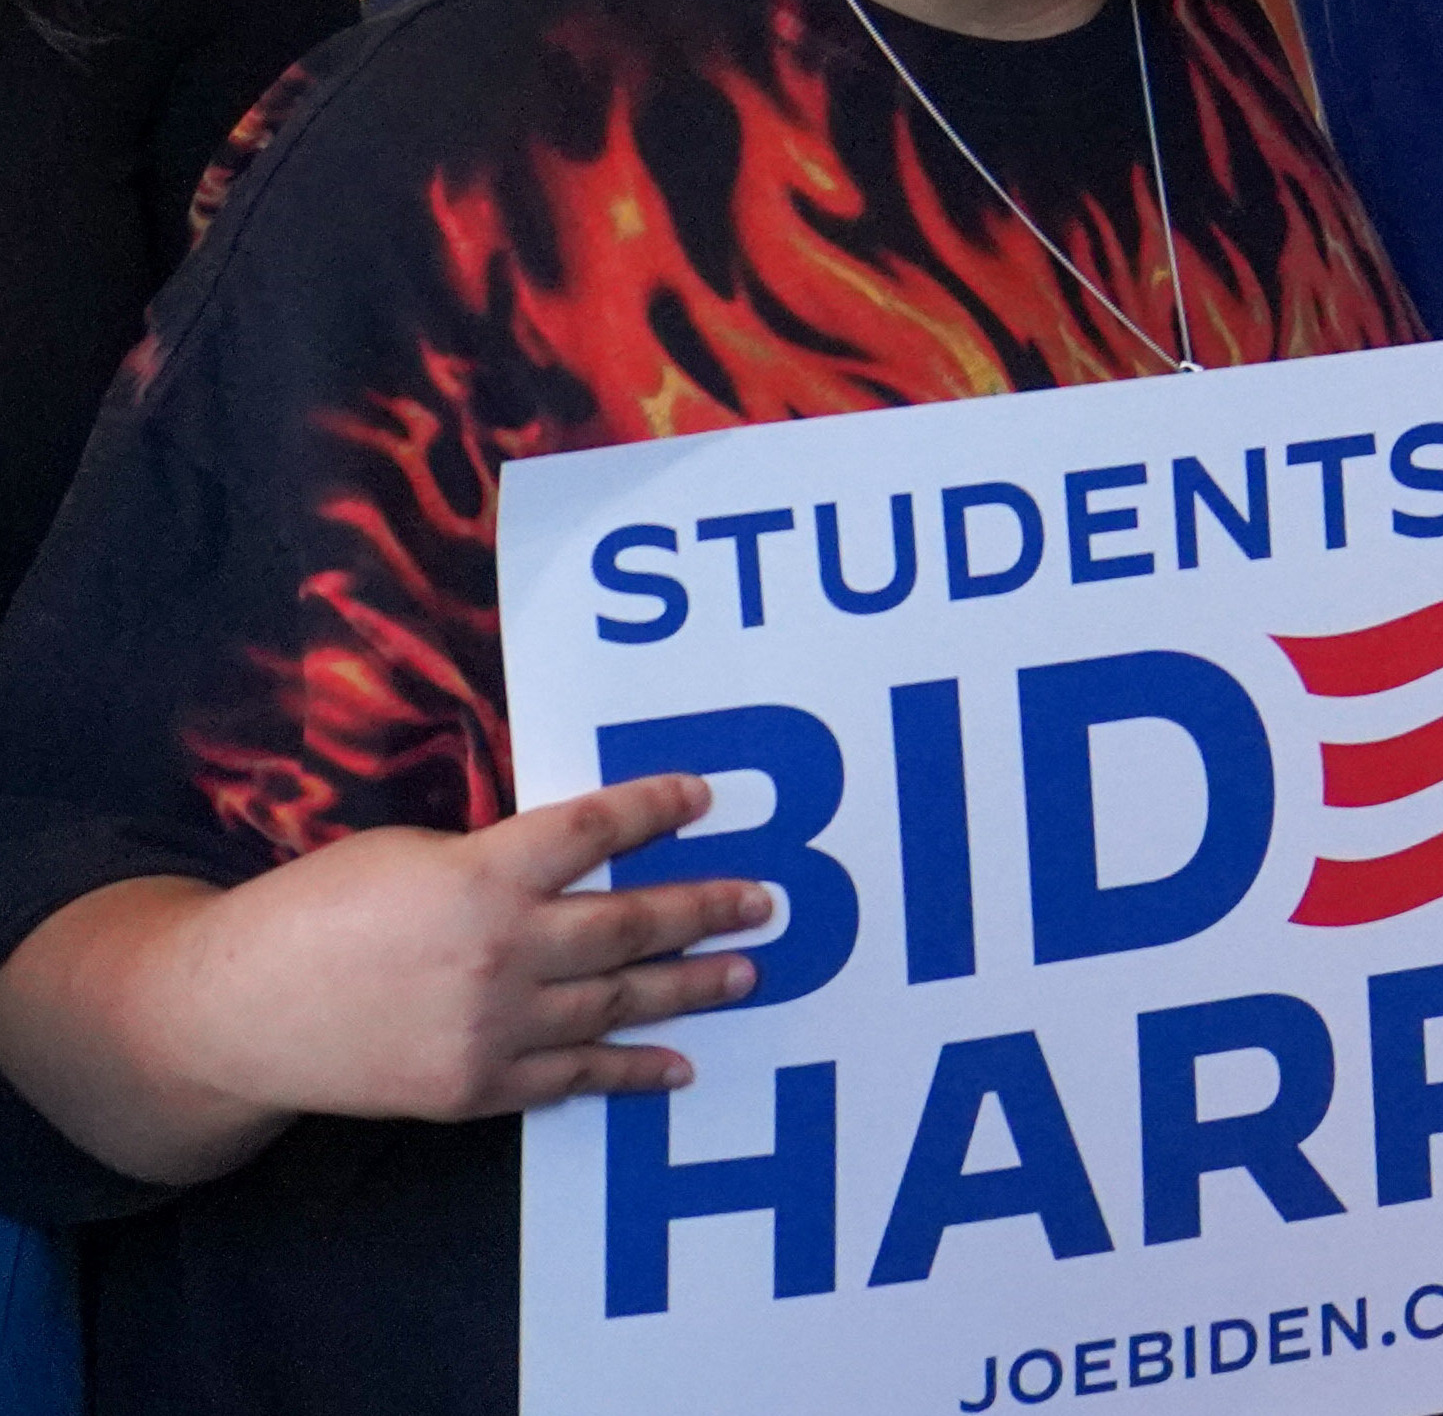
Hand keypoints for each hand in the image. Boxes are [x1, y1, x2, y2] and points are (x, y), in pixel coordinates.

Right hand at [0, 775, 771, 1187]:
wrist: (234, 1015)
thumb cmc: (314, 913)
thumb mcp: (409, 852)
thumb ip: (494, 860)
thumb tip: (570, 861)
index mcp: (483, 873)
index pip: (596, 831)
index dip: (655, 810)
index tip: (703, 799)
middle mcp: (503, 950)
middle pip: (631, 923)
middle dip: (706, 908)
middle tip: (763, 902)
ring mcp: (494, 1026)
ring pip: (620, 1002)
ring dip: (689, 986)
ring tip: (745, 972)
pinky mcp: (476, 1088)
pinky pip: (573, 1077)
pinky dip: (630, 1071)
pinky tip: (676, 1065)